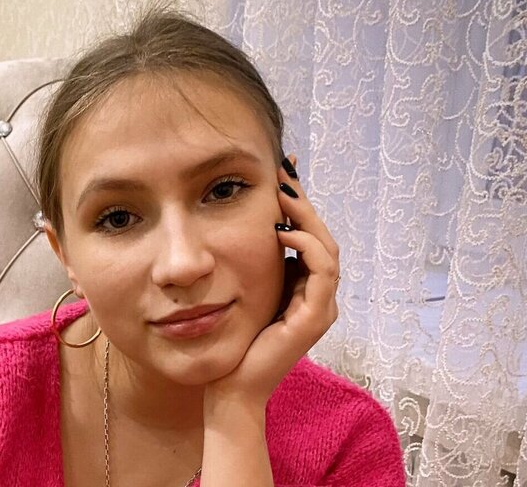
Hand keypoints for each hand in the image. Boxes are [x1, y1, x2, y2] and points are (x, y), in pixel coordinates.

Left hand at [203, 154, 339, 414]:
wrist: (231, 386)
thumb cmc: (234, 340)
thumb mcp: (244, 290)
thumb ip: (251, 261)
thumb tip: (242, 221)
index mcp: (304, 288)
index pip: (310, 236)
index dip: (299, 205)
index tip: (281, 173)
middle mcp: (318, 296)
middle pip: (322, 237)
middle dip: (303, 203)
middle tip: (284, 174)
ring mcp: (319, 308)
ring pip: (327, 249)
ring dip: (306, 219)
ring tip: (282, 196)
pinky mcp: (313, 319)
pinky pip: (322, 273)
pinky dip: (306, 248)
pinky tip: (283, 233)